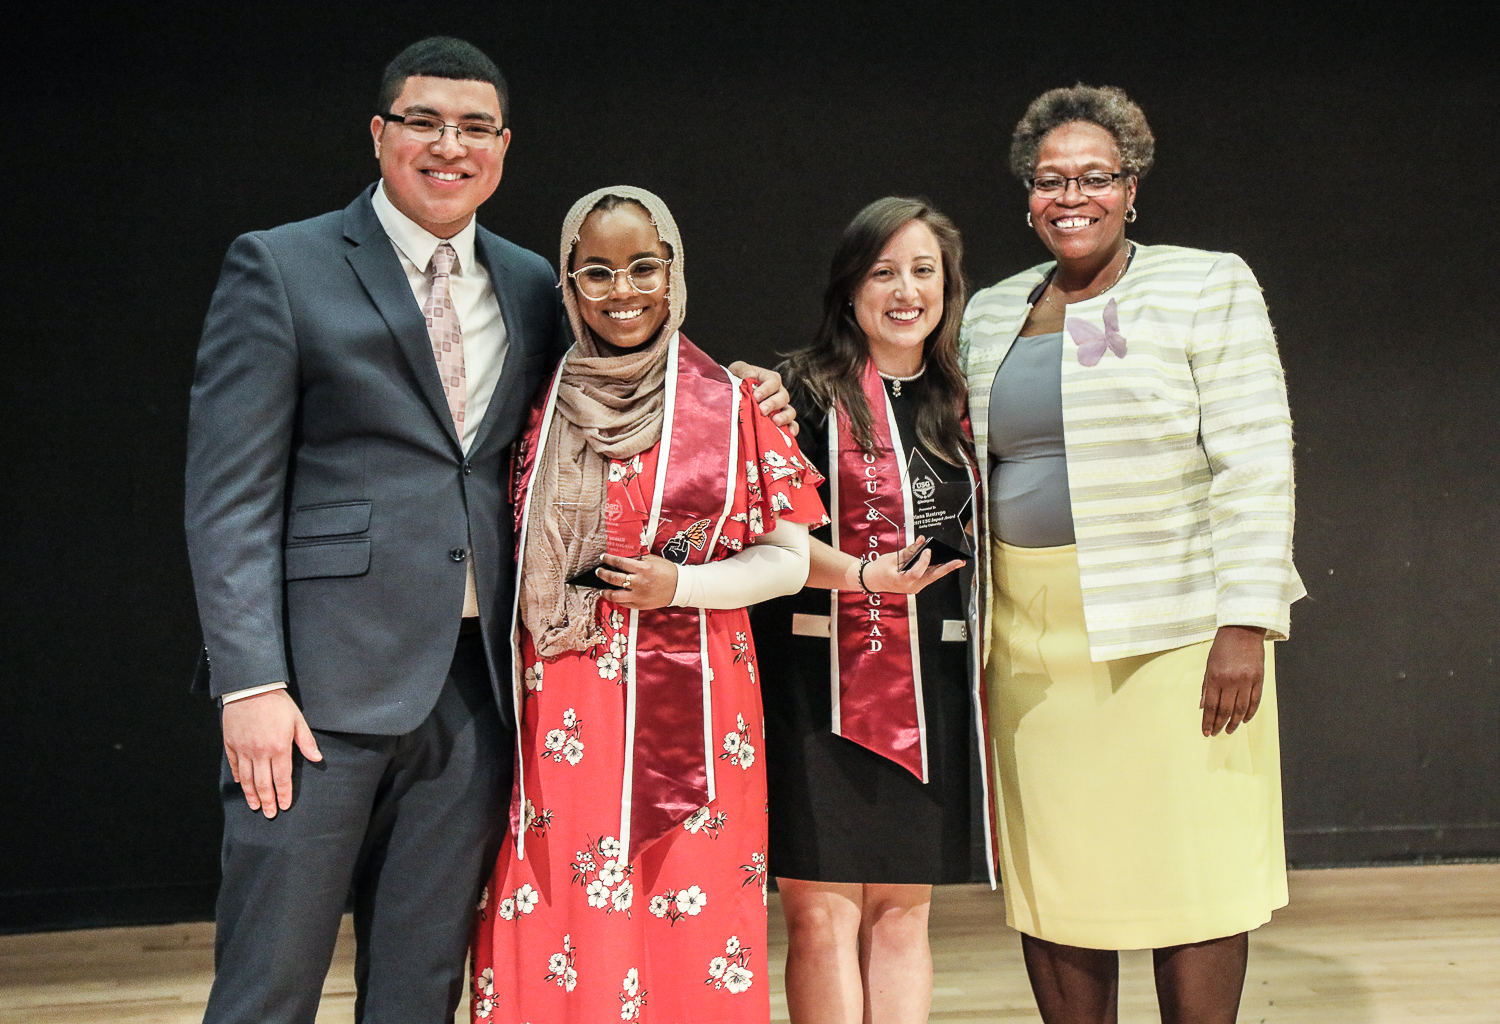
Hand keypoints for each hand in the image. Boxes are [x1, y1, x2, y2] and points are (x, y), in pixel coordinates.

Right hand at [221, 689, 322, 817]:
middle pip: (263, 783)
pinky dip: (237, 777)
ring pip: (246, 779)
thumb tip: (317, 759)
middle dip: (267, 801)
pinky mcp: (230, 743)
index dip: (283, 794)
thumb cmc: (277, 702)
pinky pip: (234, 765)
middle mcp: (260, 752)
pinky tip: (241, 785)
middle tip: (269, 814)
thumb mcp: (297, 720)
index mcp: (279, 748)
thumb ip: (306, 742)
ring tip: (255, 806)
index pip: (282, 778)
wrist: (251, 687)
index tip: (284, 806)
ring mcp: (243, 749)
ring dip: (251, 795)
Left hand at [597, 552, 679, 609]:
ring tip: (602, 589)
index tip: (603, 557)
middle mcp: (639, 582)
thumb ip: (638, 559)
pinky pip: (624, 604)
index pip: (620, 562)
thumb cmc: (667, 571)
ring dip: (605, 591)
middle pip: (614, 578)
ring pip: (615, 595)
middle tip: (599, 571)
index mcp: (643, 568)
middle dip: (603, 574)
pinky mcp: (640, 605)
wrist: (679, 587)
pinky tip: (614, 596)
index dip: (608, 559)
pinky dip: (617, 600)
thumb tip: (623, 557)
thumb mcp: (653, 560)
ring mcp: (639, 595)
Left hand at [728, 361, 797, 435]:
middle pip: (783, 397)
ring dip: (784, 417)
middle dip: (773, 404)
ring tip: (775, 422)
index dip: (767, 389)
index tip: (756, 396)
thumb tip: (749, 375)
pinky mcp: (781, 422)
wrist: (730, 399)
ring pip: (790, 411)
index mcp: (769, 379)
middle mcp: (778, 393)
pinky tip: (788, 434)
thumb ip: (742, 369)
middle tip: (762, 410)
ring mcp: (781, 408)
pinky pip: (792, 426)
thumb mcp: (736, 371)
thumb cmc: (736, 382)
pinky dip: (792, 430)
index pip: (774, 381)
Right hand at [848, 537, 964, 593]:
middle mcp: (911, 586)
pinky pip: (928, 577)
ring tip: (956, 562)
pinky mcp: (915, 585)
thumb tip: (922, 541)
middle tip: (959, 562)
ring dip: (944, 569)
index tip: (927, 549)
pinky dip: (936, 569)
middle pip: (932, 577)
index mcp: (902, 581)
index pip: (918, 572)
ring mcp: (914, 587)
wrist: (871, 580)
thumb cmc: (879, 569)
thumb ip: (909, 550)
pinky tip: (944, 563)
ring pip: (932, 577)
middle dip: (946, 568)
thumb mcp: (892, 557)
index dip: (924, 561)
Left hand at [1200, 625, 1266, 736]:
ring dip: (1234, 722)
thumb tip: (1202, 706)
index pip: (1211, 706)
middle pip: (1225, 710)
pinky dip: (1250, 713)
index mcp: (1216, 677)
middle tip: (1215, 734)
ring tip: (1229, 730)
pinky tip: (1244, 720)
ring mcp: (1247, 681)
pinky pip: (1255, 701)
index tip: (1205, 731)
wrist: (1243, 630)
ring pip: (1241, 709)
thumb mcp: (1209, 665)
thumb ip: (1206, 686)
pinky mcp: (1259, 679)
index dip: (1208, 721)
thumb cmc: (1223, 646)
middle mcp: (1232, 681)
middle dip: (1219, 724)